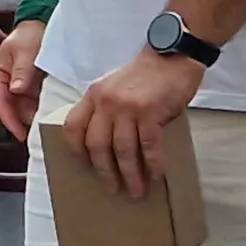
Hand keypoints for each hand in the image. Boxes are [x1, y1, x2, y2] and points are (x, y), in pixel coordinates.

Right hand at [0, 20, 46, 137]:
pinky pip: (35, 102)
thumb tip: (16, 90)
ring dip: (34, 116)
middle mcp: (6, 82)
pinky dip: (42, 108)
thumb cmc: (30, 34)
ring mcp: (19, 86)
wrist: (44, 23)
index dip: (10, 119)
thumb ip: (21, 71)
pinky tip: (52, 113)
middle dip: (25, 121)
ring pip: (24, 108)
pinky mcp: (31, 87)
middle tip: (40, 133)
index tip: (20, 133)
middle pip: (13, 108)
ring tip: (49, 125)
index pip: (0, 102)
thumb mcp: (25, 50)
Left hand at [66, 49, 206, 199]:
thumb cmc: (146, 75)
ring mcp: (128, 107)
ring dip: (130, 174)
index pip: (73, 127)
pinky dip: (153, 163)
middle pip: (97, 144)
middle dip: (104, 171)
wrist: (173, 55)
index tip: (84, 167)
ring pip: (122, 149)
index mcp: (94, 95)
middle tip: (112, 188)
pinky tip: (156, 175)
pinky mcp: (151, 111)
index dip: (76, 150)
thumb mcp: (114, 87)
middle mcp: (106, 101)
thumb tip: (105, 146)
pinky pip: (149, 145)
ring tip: (136, 191)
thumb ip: (105, 110)